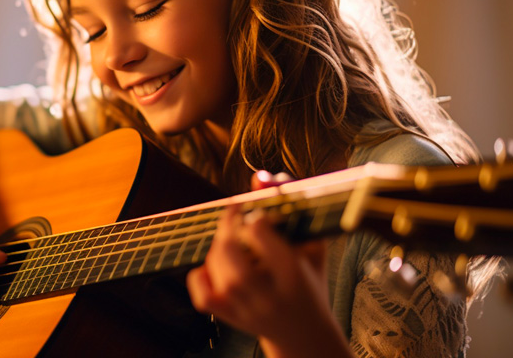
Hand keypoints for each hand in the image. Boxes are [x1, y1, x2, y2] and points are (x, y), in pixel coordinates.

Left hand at [187, 171, 349, 356]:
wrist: (305, 335)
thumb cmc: (308, 279)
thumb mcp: (310, 243)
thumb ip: (289, 206)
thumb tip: (259, 177)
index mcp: (294, 276)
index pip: (260, 233)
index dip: (255, 216)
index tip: (260, 216)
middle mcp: (268, 297)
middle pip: (230, 252)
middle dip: (227, 226)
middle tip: (234, 214)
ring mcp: (245, 311)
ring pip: (214, 268)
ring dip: (218, 246)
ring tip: (232, 241)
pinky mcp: (229, 319)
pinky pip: (202, 294)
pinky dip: (202, 274)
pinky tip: (217, 266)